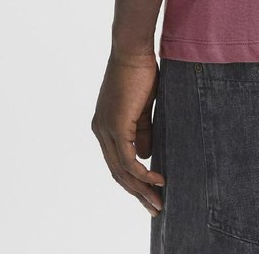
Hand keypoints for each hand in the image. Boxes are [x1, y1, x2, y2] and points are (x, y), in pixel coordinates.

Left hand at [91, 50, 165, 216]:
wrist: (133, 50)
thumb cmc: (140, 71)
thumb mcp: (143, 107)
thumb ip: (142, 131)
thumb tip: (146, 157)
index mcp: (105, 126)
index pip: (117, 162)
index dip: (133, 180)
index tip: (150, 193)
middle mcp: (100, 131)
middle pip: (117, 172)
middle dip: (137, 193)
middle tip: (154, 208)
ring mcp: (105, 130)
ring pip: (121, 170)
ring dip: (141, 189)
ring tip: (158, 203)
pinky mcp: (115, 126)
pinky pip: (128, 159)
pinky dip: (143, 173)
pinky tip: (158, 180)